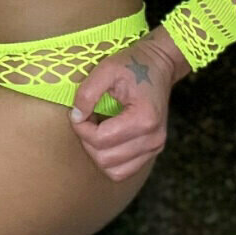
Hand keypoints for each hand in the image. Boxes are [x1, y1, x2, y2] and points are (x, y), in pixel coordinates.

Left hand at [68, 30, 181, 181]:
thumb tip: (76, 117)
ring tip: (96, 129)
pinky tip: (107, 137)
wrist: (159, 64)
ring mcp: (155, 147)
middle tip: (86, 118)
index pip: (101, 140)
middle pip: (106, 159)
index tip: (77, 112)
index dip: (81, 128)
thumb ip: (88, 93)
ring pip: (114, 171)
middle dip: (88, 140)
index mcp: (144, 118)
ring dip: (98, 152)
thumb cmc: (134, 63)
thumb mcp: (107, 68)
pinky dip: (110, 159)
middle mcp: (153, 138)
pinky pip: (124, 170)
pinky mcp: (153, 150)